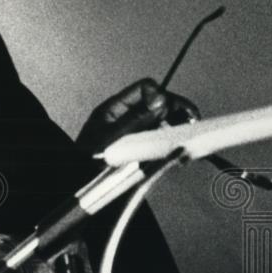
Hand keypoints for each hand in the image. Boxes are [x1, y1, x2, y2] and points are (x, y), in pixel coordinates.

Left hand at [76, 77, 199, 153]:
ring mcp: (133, 131)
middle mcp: (125, 116)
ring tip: (191, 130)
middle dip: (176, 108)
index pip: (144, 88)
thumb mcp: (110, 138)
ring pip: (162, 119)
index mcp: (114, 108)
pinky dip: (172, 137)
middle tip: (193, 118)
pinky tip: (180, 144)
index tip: (169, 109)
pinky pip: (160, 136)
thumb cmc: (86, 162)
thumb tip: (160, 99)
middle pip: (157, 102)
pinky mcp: (140, 147)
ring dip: (178, 121)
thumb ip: (135, 119)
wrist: (78, 184)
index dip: (159, 94)